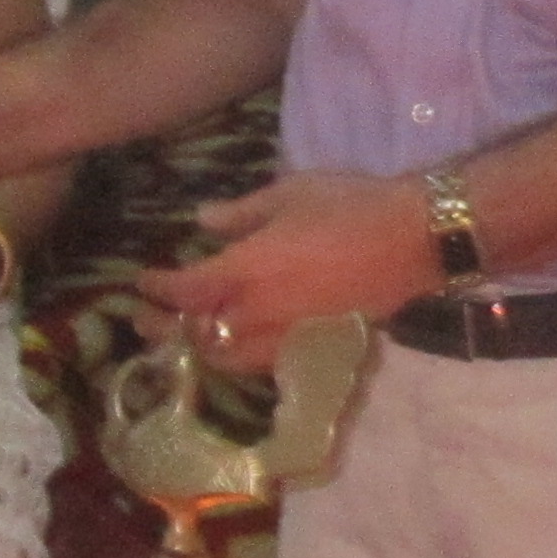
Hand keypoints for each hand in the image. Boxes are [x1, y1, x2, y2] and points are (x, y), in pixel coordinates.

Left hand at [139, 169, 439, 369]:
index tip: (142, 281)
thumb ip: (240, 213)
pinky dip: (238, 358)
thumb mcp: (289, 194)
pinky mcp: (314, 348)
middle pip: (197, 333)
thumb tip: (203, 220)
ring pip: (228, 357)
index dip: (158, 288)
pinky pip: (263, 363)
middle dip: (164, 327)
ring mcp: (287, 336)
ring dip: (199, 347)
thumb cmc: (350, 206)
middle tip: (144, 319)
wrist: (414, 239)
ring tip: (188, 336)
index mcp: (245, 271)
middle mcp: (258, 313)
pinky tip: (236, 346)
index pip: (184, 291)